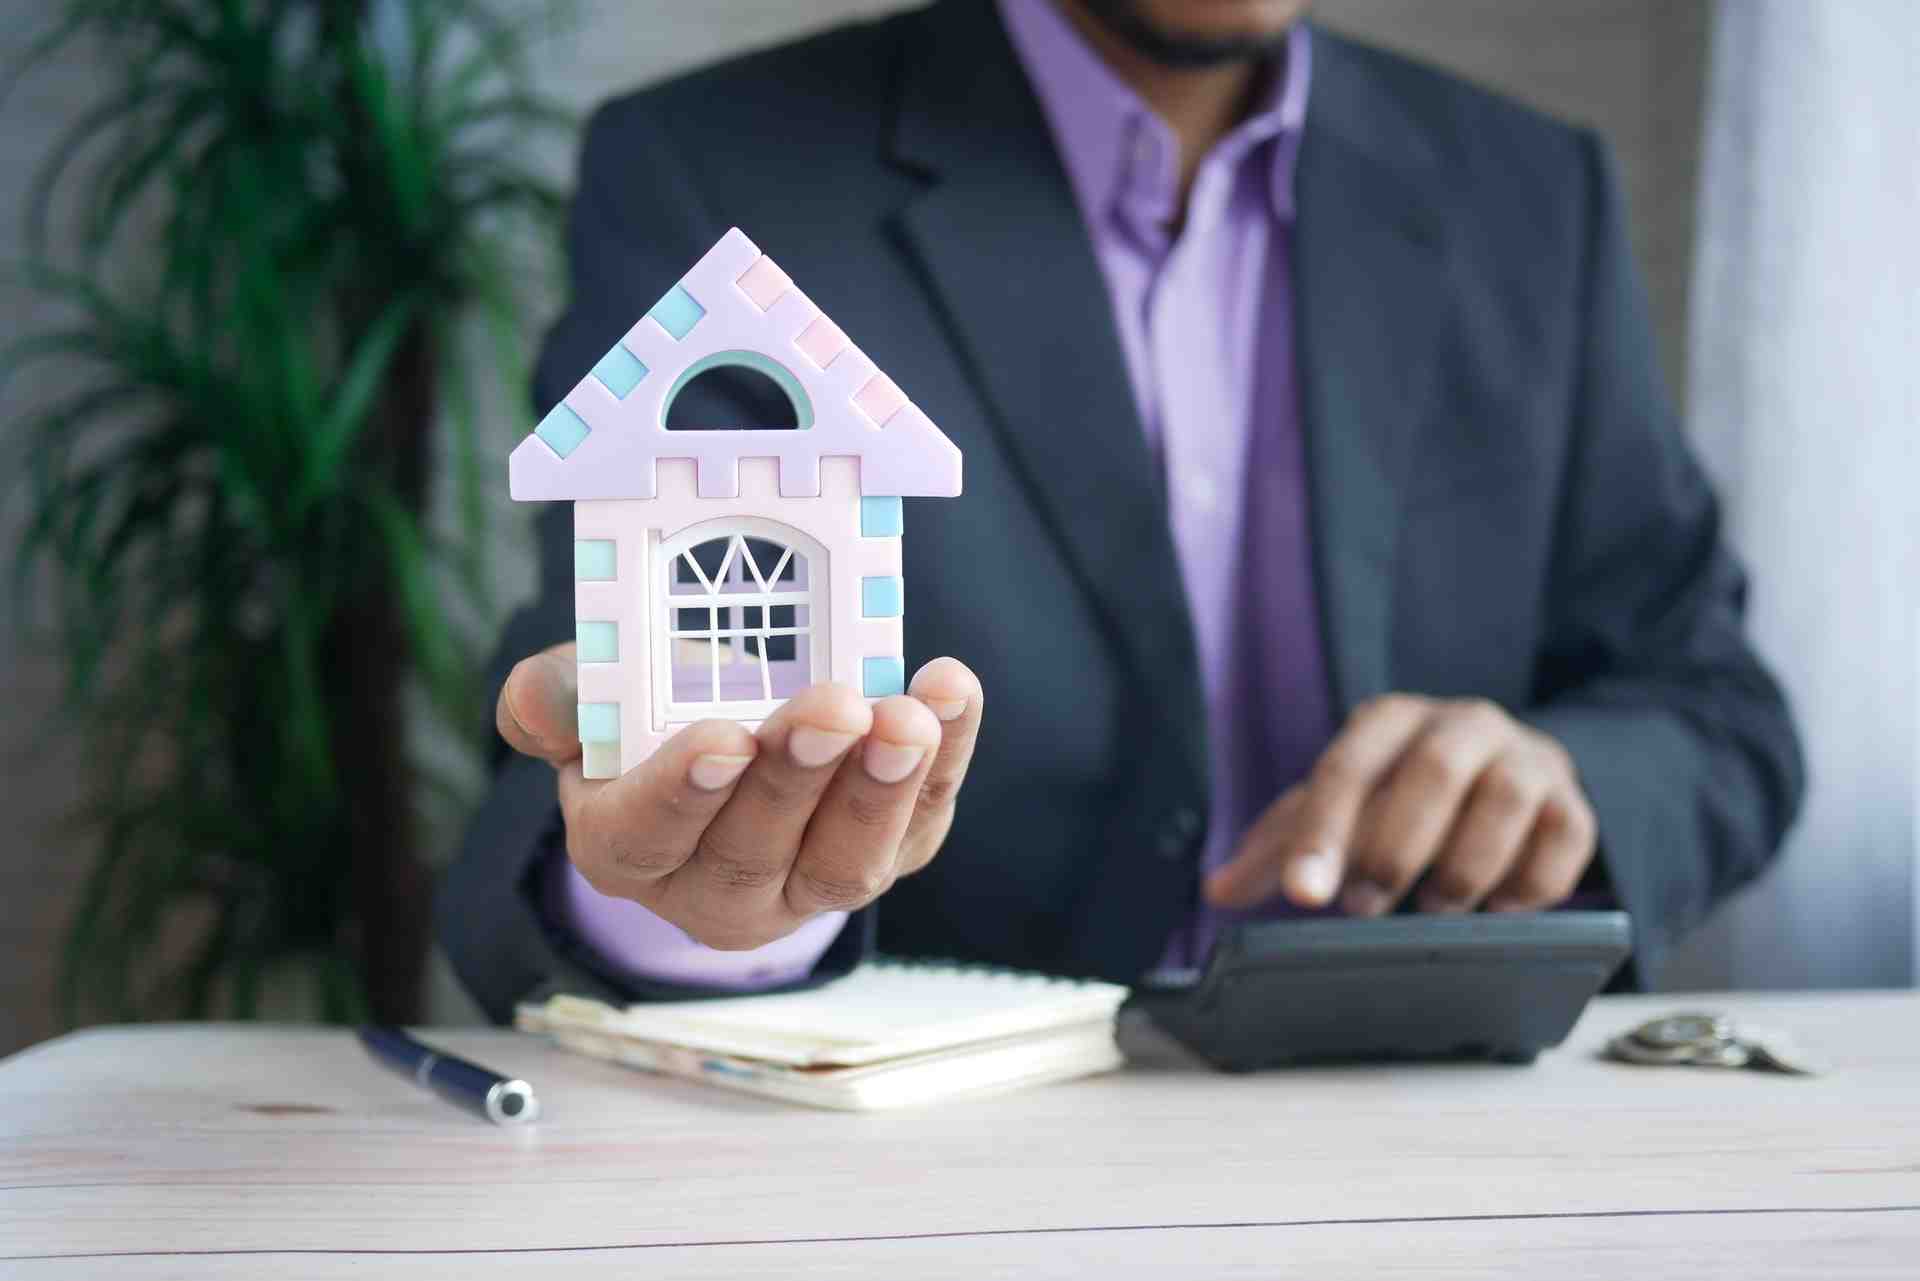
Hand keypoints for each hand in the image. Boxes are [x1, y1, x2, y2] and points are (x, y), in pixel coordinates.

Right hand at [497, 644, 982, 949]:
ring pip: (846, 862)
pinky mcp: (887, 854)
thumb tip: (543, 700)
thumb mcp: (590, 699)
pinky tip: (950, 693)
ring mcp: (808, 884)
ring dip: (883, 788)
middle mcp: (716, 889)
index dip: (685, 792)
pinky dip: (945, 759)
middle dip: (798, 778)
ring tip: (907, 717)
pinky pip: (920, 821)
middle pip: (754, 852)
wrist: (731, 730)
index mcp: (627, 848)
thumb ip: (557, 698)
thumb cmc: (650, 714)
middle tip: (834, 708)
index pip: (647, 835)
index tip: (724, 739)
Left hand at [1205, 694, 1596, 917]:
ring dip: (1463, 868)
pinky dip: (1528, 884)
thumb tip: (1217, 890)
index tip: (1304, 895)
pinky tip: (1497, 909)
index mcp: (1390, 720)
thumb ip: (1281, 847)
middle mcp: (1463, 724)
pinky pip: (1563, 838)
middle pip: (1432, 772)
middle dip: (1394, 849)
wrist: (1505, 774)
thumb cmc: (1403, 795)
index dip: (1323, 834)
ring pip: (1504, 801)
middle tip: (1366, 907)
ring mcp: (1526, 759)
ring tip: (1435, 909)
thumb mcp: (1340, 810)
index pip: (1348, 768)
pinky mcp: (1573, 803)